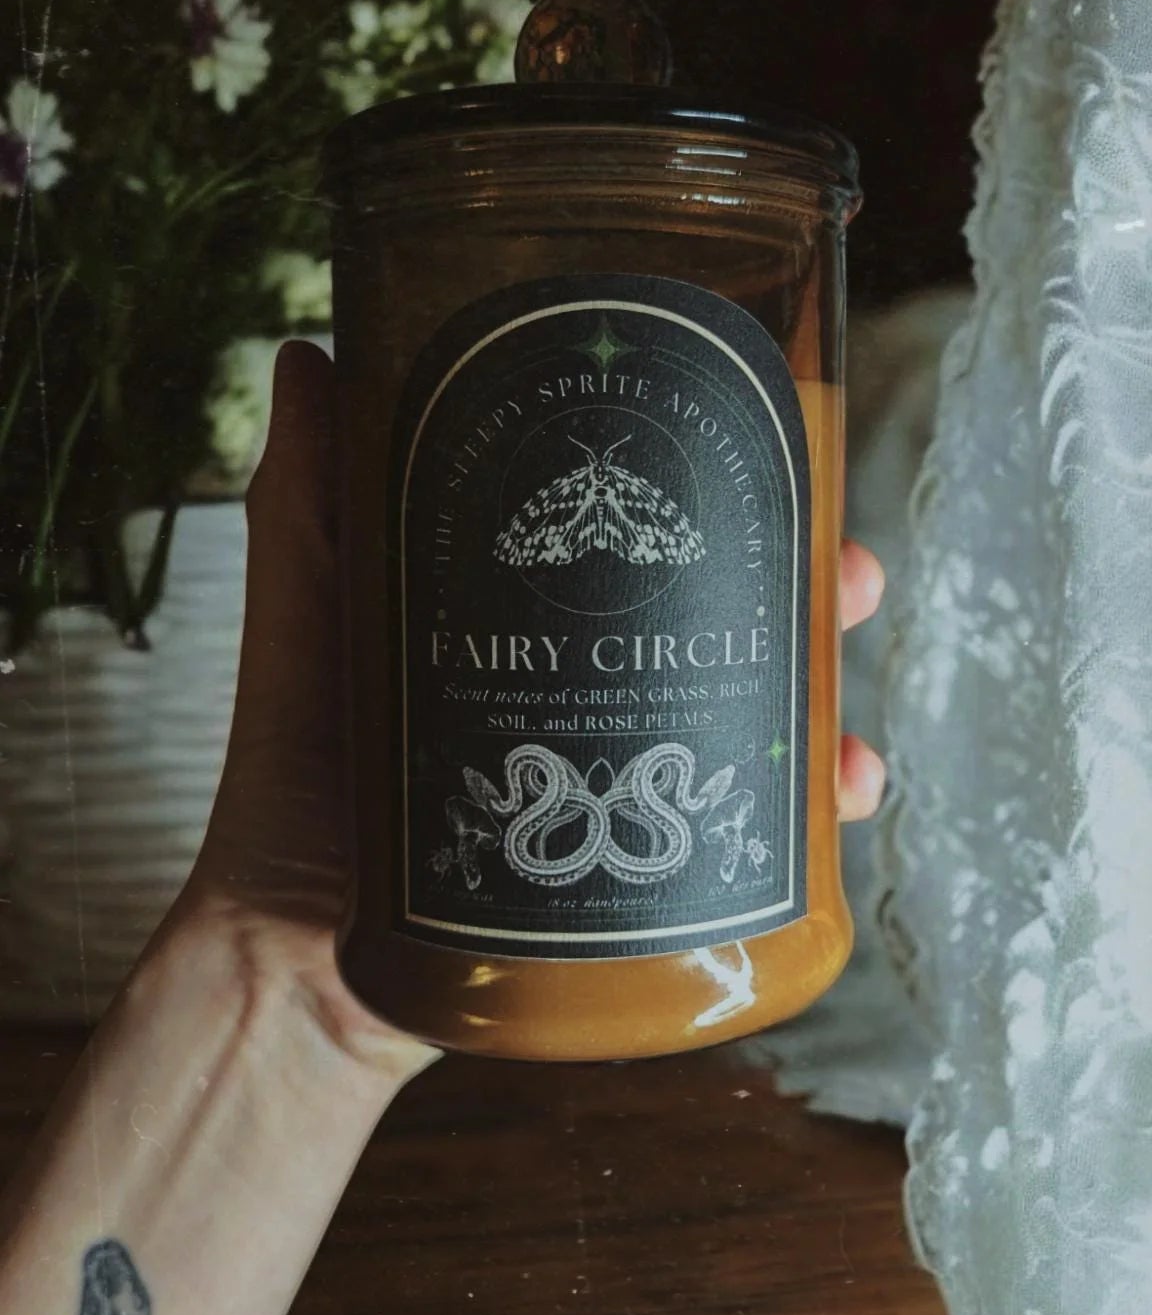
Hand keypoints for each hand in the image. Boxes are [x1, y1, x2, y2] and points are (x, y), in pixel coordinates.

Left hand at [181, 341, 885, 1067]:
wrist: (296, 963)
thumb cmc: (295, 781)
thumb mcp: (309, 615)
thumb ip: (309, 497)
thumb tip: (305, 351)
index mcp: (537, 613)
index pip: (656, 534)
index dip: (732, 493)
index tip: (789, 450)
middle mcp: (594, 687)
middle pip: (734, 617)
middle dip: (813, 592)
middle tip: (853, 581)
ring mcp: (621, 781)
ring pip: (762, 722)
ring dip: (830, 710)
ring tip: (851, 730)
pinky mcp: (636, 870)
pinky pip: (745, 835)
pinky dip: (809, 819)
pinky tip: (840, 808)